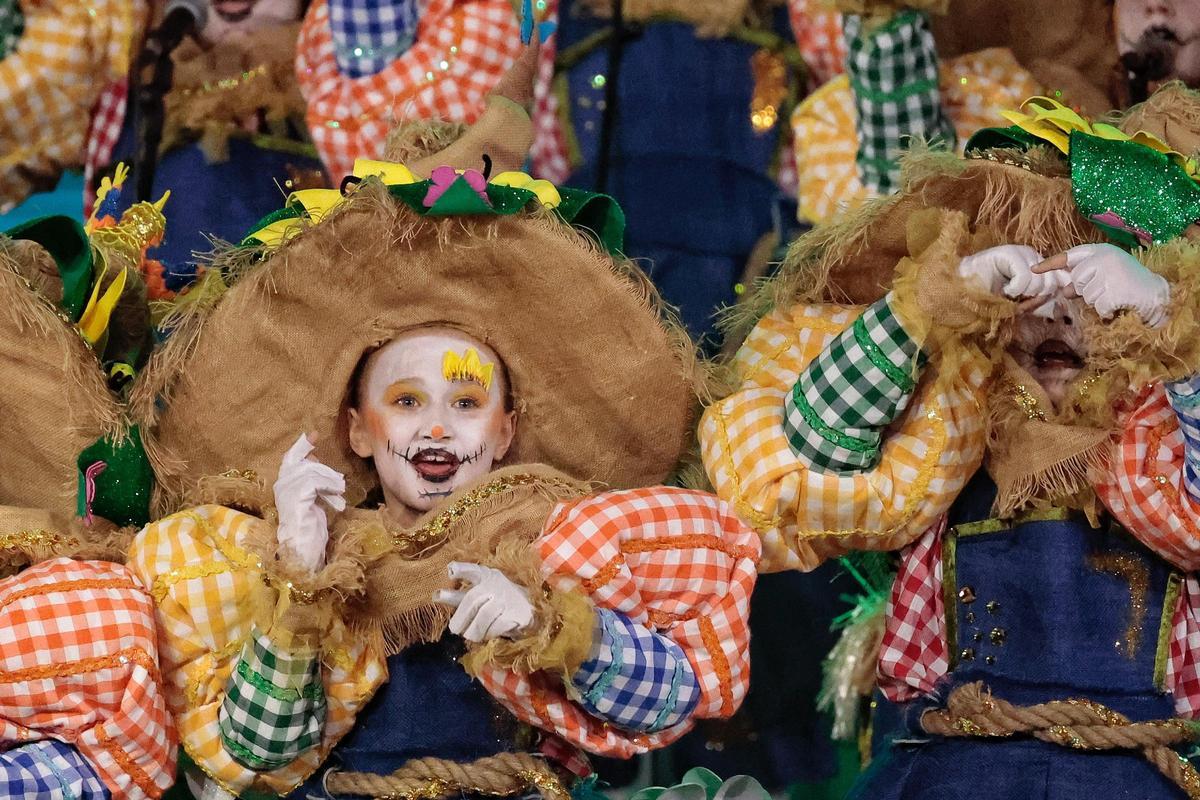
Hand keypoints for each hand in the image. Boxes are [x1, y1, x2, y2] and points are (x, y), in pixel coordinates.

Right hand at [274, 433, 345, 574]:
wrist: (302, 548)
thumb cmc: (308, 527)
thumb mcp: (312, 498)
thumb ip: (312, 480)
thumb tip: (316, 458)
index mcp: (283, 485)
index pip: (290, 458)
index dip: (301, 445)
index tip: (314, 434)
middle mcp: (281, 485)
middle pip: (304, 463)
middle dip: (323, 469)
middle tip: (337, 483)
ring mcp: (286, 490)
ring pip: (313, 472)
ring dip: (331, 482)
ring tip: (339, 494)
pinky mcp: (295, 496)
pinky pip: (316, 482)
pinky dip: (329, 488)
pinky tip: (336, 500)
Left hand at [434, 562, 535, 642]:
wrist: (528, 610)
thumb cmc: (497, 600)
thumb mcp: (479, 593)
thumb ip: (459, 596)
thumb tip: (435, 596)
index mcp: (485, 576)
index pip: (473, 570)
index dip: (462, 569)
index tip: (450, 571)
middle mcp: (497, 584)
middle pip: (473, 598)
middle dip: (461, 617)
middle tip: (455, 629)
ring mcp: (508, 598)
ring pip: (484, 615)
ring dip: (474, 630)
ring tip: (471, 635)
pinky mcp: (517, 613)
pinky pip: (497, 626)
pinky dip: (489, 634)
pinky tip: (488, 634)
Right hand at [957, 244, 1068, 317]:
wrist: (963, 290)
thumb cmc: (991, 296)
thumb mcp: (1022, 300)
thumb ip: (1041, 296)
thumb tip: (1061, 291)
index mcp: (1038, 264)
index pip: (1060, 278)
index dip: (1048, 294)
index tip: (1029, 302)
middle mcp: (1033, 255)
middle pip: (1052, 283)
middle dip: (1034, 297)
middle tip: (1016, 298)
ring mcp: (1022, 252)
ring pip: (1039, 282)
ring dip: (1023, 295)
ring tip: (1008, 293)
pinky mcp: (1009, 253)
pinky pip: (1025, 279)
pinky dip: (1014, 291)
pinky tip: (1003, 290)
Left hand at [1033, 243, 1170, 327]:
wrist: (1157, 294)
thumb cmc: (1128, 284)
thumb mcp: (1104, 276)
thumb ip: (1083, 280)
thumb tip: (1064, 290)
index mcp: (1101, 250)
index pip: (1070, 255)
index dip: (1051, 264)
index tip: (1034, 270)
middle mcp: (1104, 257)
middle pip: (1076, 280)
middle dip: (1086, 290)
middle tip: (1107, 289)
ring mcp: (1110, 272)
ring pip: (1086, 295)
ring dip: (1098, 301)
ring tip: (1116, 295)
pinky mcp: (1114, 289)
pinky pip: (1098, 307)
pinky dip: (1106, 311)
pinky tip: (1119, 306)